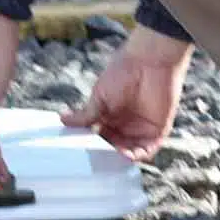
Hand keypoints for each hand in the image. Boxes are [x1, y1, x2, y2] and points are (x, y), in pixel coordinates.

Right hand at [61, 25, 192, 160]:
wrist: (149, 60)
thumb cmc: (123, 72)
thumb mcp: (99, 96)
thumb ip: (86, 115)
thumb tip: (62, 120)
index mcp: (110, 116)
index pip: (99, 138)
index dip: (91, 146)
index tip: (81, 152)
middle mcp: (125, 125)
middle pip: (113, 148)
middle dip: (105, 155)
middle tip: (95, 159)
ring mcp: (141, 129)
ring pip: (129, 152)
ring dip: (120, 158)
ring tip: (108, 158)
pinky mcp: (157, 131)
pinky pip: (147, 150)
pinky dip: (137, 155)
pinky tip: (125, 155)